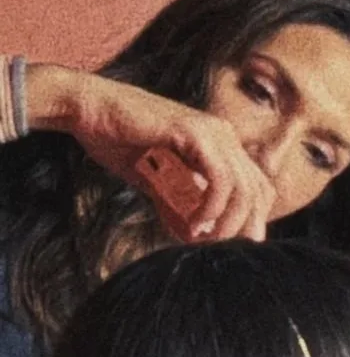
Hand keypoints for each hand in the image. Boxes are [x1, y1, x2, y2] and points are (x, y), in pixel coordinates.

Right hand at [37, 66, 274, 242]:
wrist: (84, 107)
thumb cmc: (114, 138)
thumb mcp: (155, 179)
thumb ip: (178, 202)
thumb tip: (194, 235)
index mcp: (220, 142)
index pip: (257, 185)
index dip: (254, 218)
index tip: (235, 243)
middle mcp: (223, 135)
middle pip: (258, 190)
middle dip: (246, 226)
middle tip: (223, 249)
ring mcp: (211, 131)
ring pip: (243, 187)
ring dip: (229, 221)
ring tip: (208, 240)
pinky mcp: (193, 133)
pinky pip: (220, 178)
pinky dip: (213, 206)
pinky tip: (198, 223)